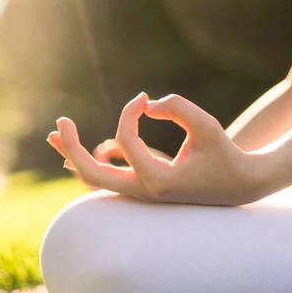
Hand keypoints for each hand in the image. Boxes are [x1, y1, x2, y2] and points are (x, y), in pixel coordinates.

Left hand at [47, 92, 264, 205]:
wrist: (238, 185)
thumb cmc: (224, 155)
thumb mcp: (205, 125)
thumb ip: (176, 107)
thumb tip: (144, 107)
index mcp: (157, 181)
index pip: (125, 140)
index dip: (128, 113)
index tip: (141, 98)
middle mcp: (143, 192)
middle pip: (91, 174)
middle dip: (71, 147)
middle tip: (60, 122)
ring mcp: (140, 193)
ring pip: (94, 179)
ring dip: (73, 156)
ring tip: (53, 134)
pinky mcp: (142, 187)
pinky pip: (107, 178)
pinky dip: (89, 163)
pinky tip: (72, 155)